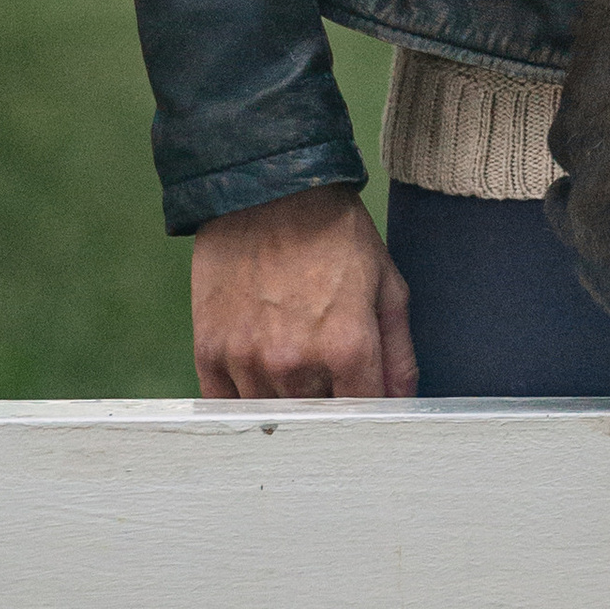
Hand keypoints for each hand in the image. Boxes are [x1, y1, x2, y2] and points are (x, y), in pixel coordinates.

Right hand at [190, 183, 415, 398]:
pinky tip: (258, 371)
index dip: (369, 413)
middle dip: (328, 403)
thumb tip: (399, 403)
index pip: (362, 416)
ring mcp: (247, 361)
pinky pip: (227, 405)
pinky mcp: (210, 353)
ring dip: (286, 401)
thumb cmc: (333, 231)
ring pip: (272, 415)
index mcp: (346, 347)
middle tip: (329, 372)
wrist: (267, 189)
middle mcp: (295, 363)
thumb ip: (398, 352)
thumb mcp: (386, 282)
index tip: (366, 402)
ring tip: (292, 358)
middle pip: (317, 420)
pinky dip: (244, 399)